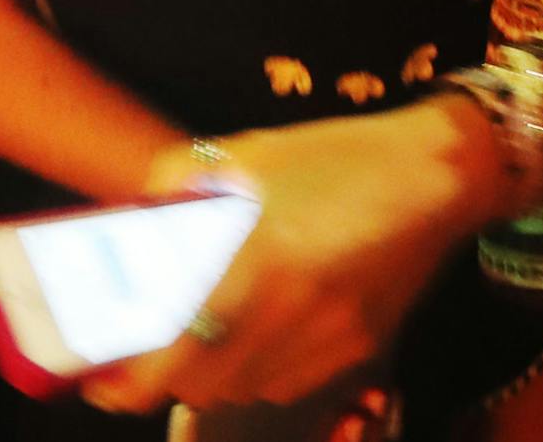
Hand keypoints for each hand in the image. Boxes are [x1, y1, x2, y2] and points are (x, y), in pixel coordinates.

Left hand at [84, 97, 505, 413]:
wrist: (439, 172)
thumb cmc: (339, 156)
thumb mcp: (252, 153)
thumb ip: (181, 181)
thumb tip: (137, 215)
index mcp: (253, 260)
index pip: (166, 360)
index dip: (122, 385)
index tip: (102, 378)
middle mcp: (286, 312)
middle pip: (198, 385)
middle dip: (165, 377)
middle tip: (152, 350)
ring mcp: (326, 339)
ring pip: (244, 389)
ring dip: (214, 374)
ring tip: (211, 333)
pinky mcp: (359, 348)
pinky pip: (290, 381)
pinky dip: (263, 369)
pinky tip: (269, 328)